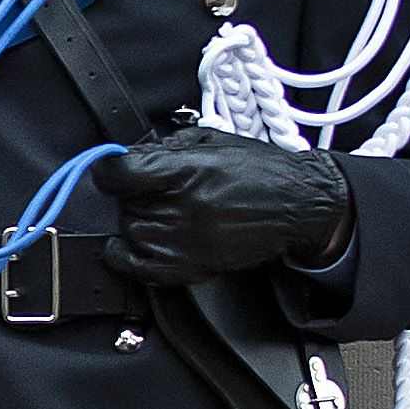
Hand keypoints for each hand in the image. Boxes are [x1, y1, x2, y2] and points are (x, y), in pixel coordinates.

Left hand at [91, 129, 353, 288]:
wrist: (299, 204)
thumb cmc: (262, 172)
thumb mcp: (214, 141)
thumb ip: (169, 146)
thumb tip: (134, 153)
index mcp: (186, 170)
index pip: (118, 173)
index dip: (110, 169)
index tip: (116, 169)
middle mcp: (182, 207)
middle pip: (124, 203)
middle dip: (134, 193)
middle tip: (159, 189)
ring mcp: (184, 240)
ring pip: (129, 230)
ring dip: (138, 219)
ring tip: (168, 210)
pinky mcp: (190, 266)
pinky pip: (136, 267)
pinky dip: (124, 255)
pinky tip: (130, 243)